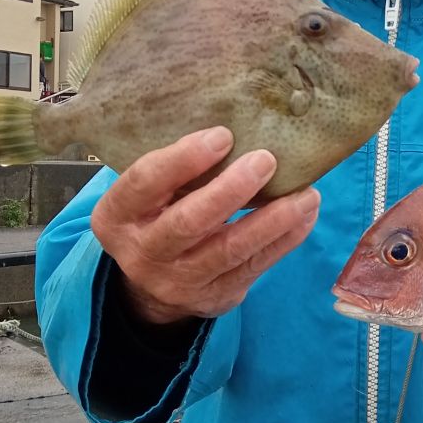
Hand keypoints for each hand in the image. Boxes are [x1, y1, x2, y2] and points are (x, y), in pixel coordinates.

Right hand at [91, 126, 319, 325]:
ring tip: (306, 194)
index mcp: (116, 216)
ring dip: (273, 220)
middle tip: (266, 160)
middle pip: (189, 221)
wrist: (151, 288)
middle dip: (231, 190)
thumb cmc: (157, 216)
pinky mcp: (215, 295)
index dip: (183, 158)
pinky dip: (285, 239)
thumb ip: (176, 170)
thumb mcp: (148, 195)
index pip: (144, 182)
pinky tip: (305, 216)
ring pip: (230, 250)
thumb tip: (238, 126)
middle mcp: (143, 252)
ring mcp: (179, 281)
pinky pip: (254, 266)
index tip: (223, 135)